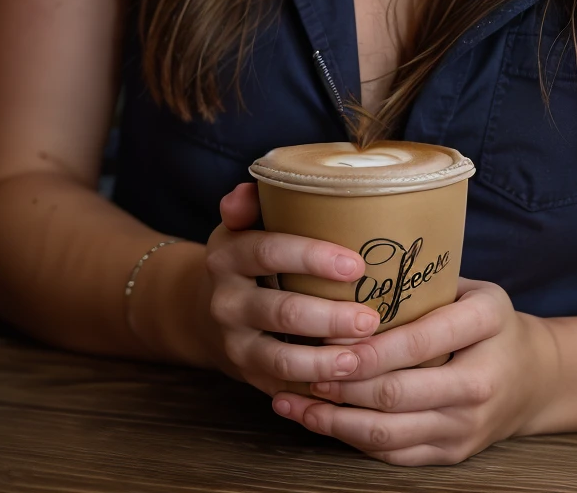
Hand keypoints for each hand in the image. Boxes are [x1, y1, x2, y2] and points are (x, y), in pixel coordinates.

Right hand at [204, 181, 381, 398]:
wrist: (204, 308)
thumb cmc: (248, 254)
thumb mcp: (245, 222)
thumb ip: (255, 201)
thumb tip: (249, 188)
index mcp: (228, 254)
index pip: (269, 251)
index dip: (313, 258)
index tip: (357, 265)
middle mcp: (226, 301)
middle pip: (282, 310)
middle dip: (330, 317)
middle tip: (372, 318)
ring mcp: (234, 343)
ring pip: (280, 358)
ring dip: (324, 362)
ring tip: (362, 357)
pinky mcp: (246, 374)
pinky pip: (281, 387)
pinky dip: (314, 389)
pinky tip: (346, 386)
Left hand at [270, 277, 560, 465]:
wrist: (536, 379)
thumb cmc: (489, 323)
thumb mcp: (472, 288)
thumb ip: (425, 281)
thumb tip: (351, 262)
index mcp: (488, 323)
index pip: (422, 340)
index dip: (371, 346)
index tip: (329, 339)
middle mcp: (481, 381)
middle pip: (399, 392)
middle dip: (343, 384)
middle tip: (301, 368)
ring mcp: (467, 425)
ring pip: (390, 432)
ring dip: (335, 420)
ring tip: (294, 401)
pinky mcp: (453, 454)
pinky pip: (394, 453)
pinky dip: (351, 439)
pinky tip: (320, 421)